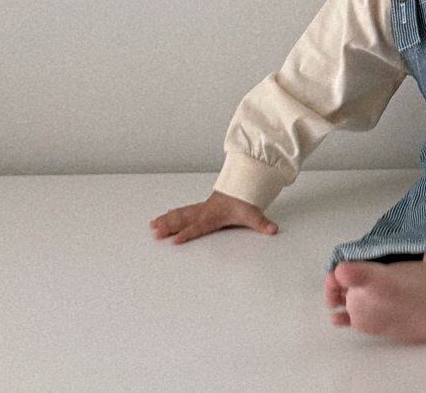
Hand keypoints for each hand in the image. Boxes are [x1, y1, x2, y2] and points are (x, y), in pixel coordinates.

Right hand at [149, 191, 278, 243]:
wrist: (243, 186)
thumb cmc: (245, 202)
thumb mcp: (254, 214)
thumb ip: (262, 223)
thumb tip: (273, 230)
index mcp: (215, 216)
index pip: (200, 226)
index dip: (189, 233)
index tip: (177, 240)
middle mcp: (205, 212)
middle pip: (185, 220)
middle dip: (170, 226)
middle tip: (156, 233)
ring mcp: (201, 210)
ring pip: (181, 215)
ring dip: (167, 220)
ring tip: (152, 226)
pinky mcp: (200, 208)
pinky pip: (183, 211)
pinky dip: (171, 215)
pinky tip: (161, 218)